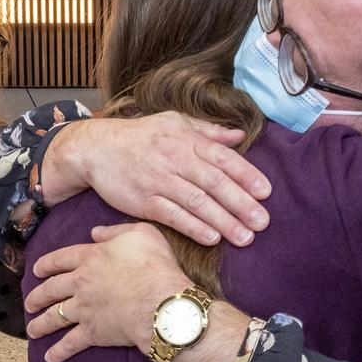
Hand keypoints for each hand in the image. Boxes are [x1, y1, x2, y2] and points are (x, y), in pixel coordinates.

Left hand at [25, 222, 192, 361]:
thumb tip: (95, 231)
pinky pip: (70, 343)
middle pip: (51, 290)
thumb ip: (115, 231)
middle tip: (29, 303)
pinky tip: (50, 358)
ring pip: (55, 317)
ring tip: (32, 330)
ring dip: (41, 324)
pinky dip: (59, 352)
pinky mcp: (92, 333)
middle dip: (37, 297)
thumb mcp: (141, 233)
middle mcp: (81, 283)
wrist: (161, 302)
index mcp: (90, 258)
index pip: (61, 259)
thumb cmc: (155, 266)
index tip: (37, 270)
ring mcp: (84, 309)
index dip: (46, 264)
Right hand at [57, 112, 271, 246]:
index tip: (266, 192)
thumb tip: (240, 135)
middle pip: (214, 183)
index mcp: (186, 140)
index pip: (223, 158)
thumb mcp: (174, 122)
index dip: (246, 175)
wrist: (96, 149)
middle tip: (263, 222)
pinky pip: (173, 216)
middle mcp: (175, 159)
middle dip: (241, 203)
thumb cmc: (140, 136)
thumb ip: (208, 131)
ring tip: (245, 237)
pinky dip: (194, 227)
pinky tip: (212, 239)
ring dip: (224, 221)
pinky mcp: (144, 201)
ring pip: (197, 202)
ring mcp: (159, 181)